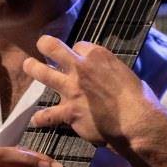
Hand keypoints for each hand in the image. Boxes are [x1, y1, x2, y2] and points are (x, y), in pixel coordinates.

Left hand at [23, 34, 163, 153]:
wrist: (136, 122)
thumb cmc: (139, 99)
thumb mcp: (125, 74)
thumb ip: (109, 72)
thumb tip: (106, 77)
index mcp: (98, 56)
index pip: (80, 46)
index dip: (79, 53)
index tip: (79, 58)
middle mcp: (80, 68)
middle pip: (53, 48)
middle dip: (45, 44)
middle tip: (41, 45)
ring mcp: (72, 89)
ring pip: (43, 73)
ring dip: (33, 68)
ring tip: (27, 65)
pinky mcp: (69, 111)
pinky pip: (47, 115)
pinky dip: (40, 118)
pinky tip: (36, 120)